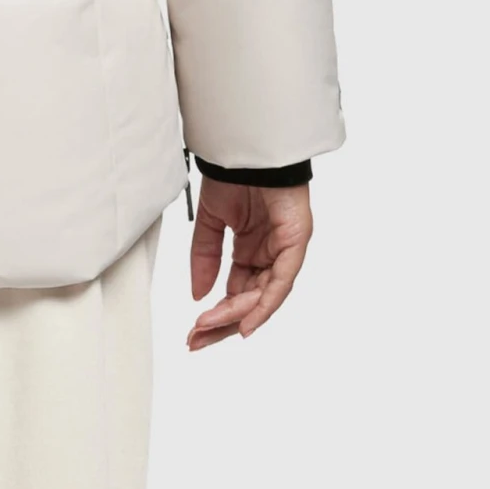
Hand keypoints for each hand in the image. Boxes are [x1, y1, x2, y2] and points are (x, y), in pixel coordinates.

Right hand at [187, 178, 311, 350]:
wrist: (245, 148)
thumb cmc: (233, 176)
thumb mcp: (211, 222)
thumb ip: (204, 257)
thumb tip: (199, 294)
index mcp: (250, 251)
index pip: (235, 293)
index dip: (215, 315)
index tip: (194, 331)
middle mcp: (269, 256)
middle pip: (249, 302)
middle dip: (222, 324)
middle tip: (197, 340)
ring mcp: (284, 252)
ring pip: (263, 297)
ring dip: (235, 314)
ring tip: (208, 324)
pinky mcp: (295, 245)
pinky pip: (281, 283)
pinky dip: (264, 304)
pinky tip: (246, 322)